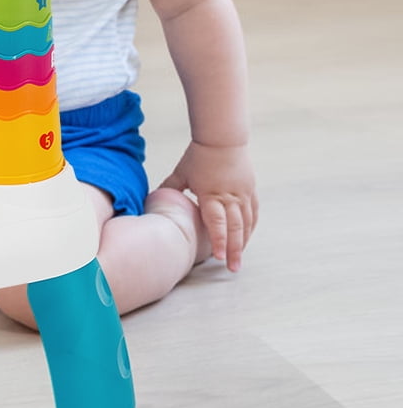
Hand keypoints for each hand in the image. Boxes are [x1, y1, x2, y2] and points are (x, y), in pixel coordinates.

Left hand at [161, 142, 257, 271]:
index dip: (219, 240)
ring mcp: (242, 194)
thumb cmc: (198, 156)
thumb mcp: (181, 173)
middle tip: (232, 268)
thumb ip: (170, 188)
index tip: (219, 257)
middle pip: (235, 228)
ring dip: (243, 242)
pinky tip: (246, 237)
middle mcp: (230, 196)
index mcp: (211, 194)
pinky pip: (253, 213)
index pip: (217, 222)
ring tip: (239, 259)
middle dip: (234, 250)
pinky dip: (250, 227)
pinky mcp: (250, 190)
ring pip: (246, 223)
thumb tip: (154, 199)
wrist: (221, 139)